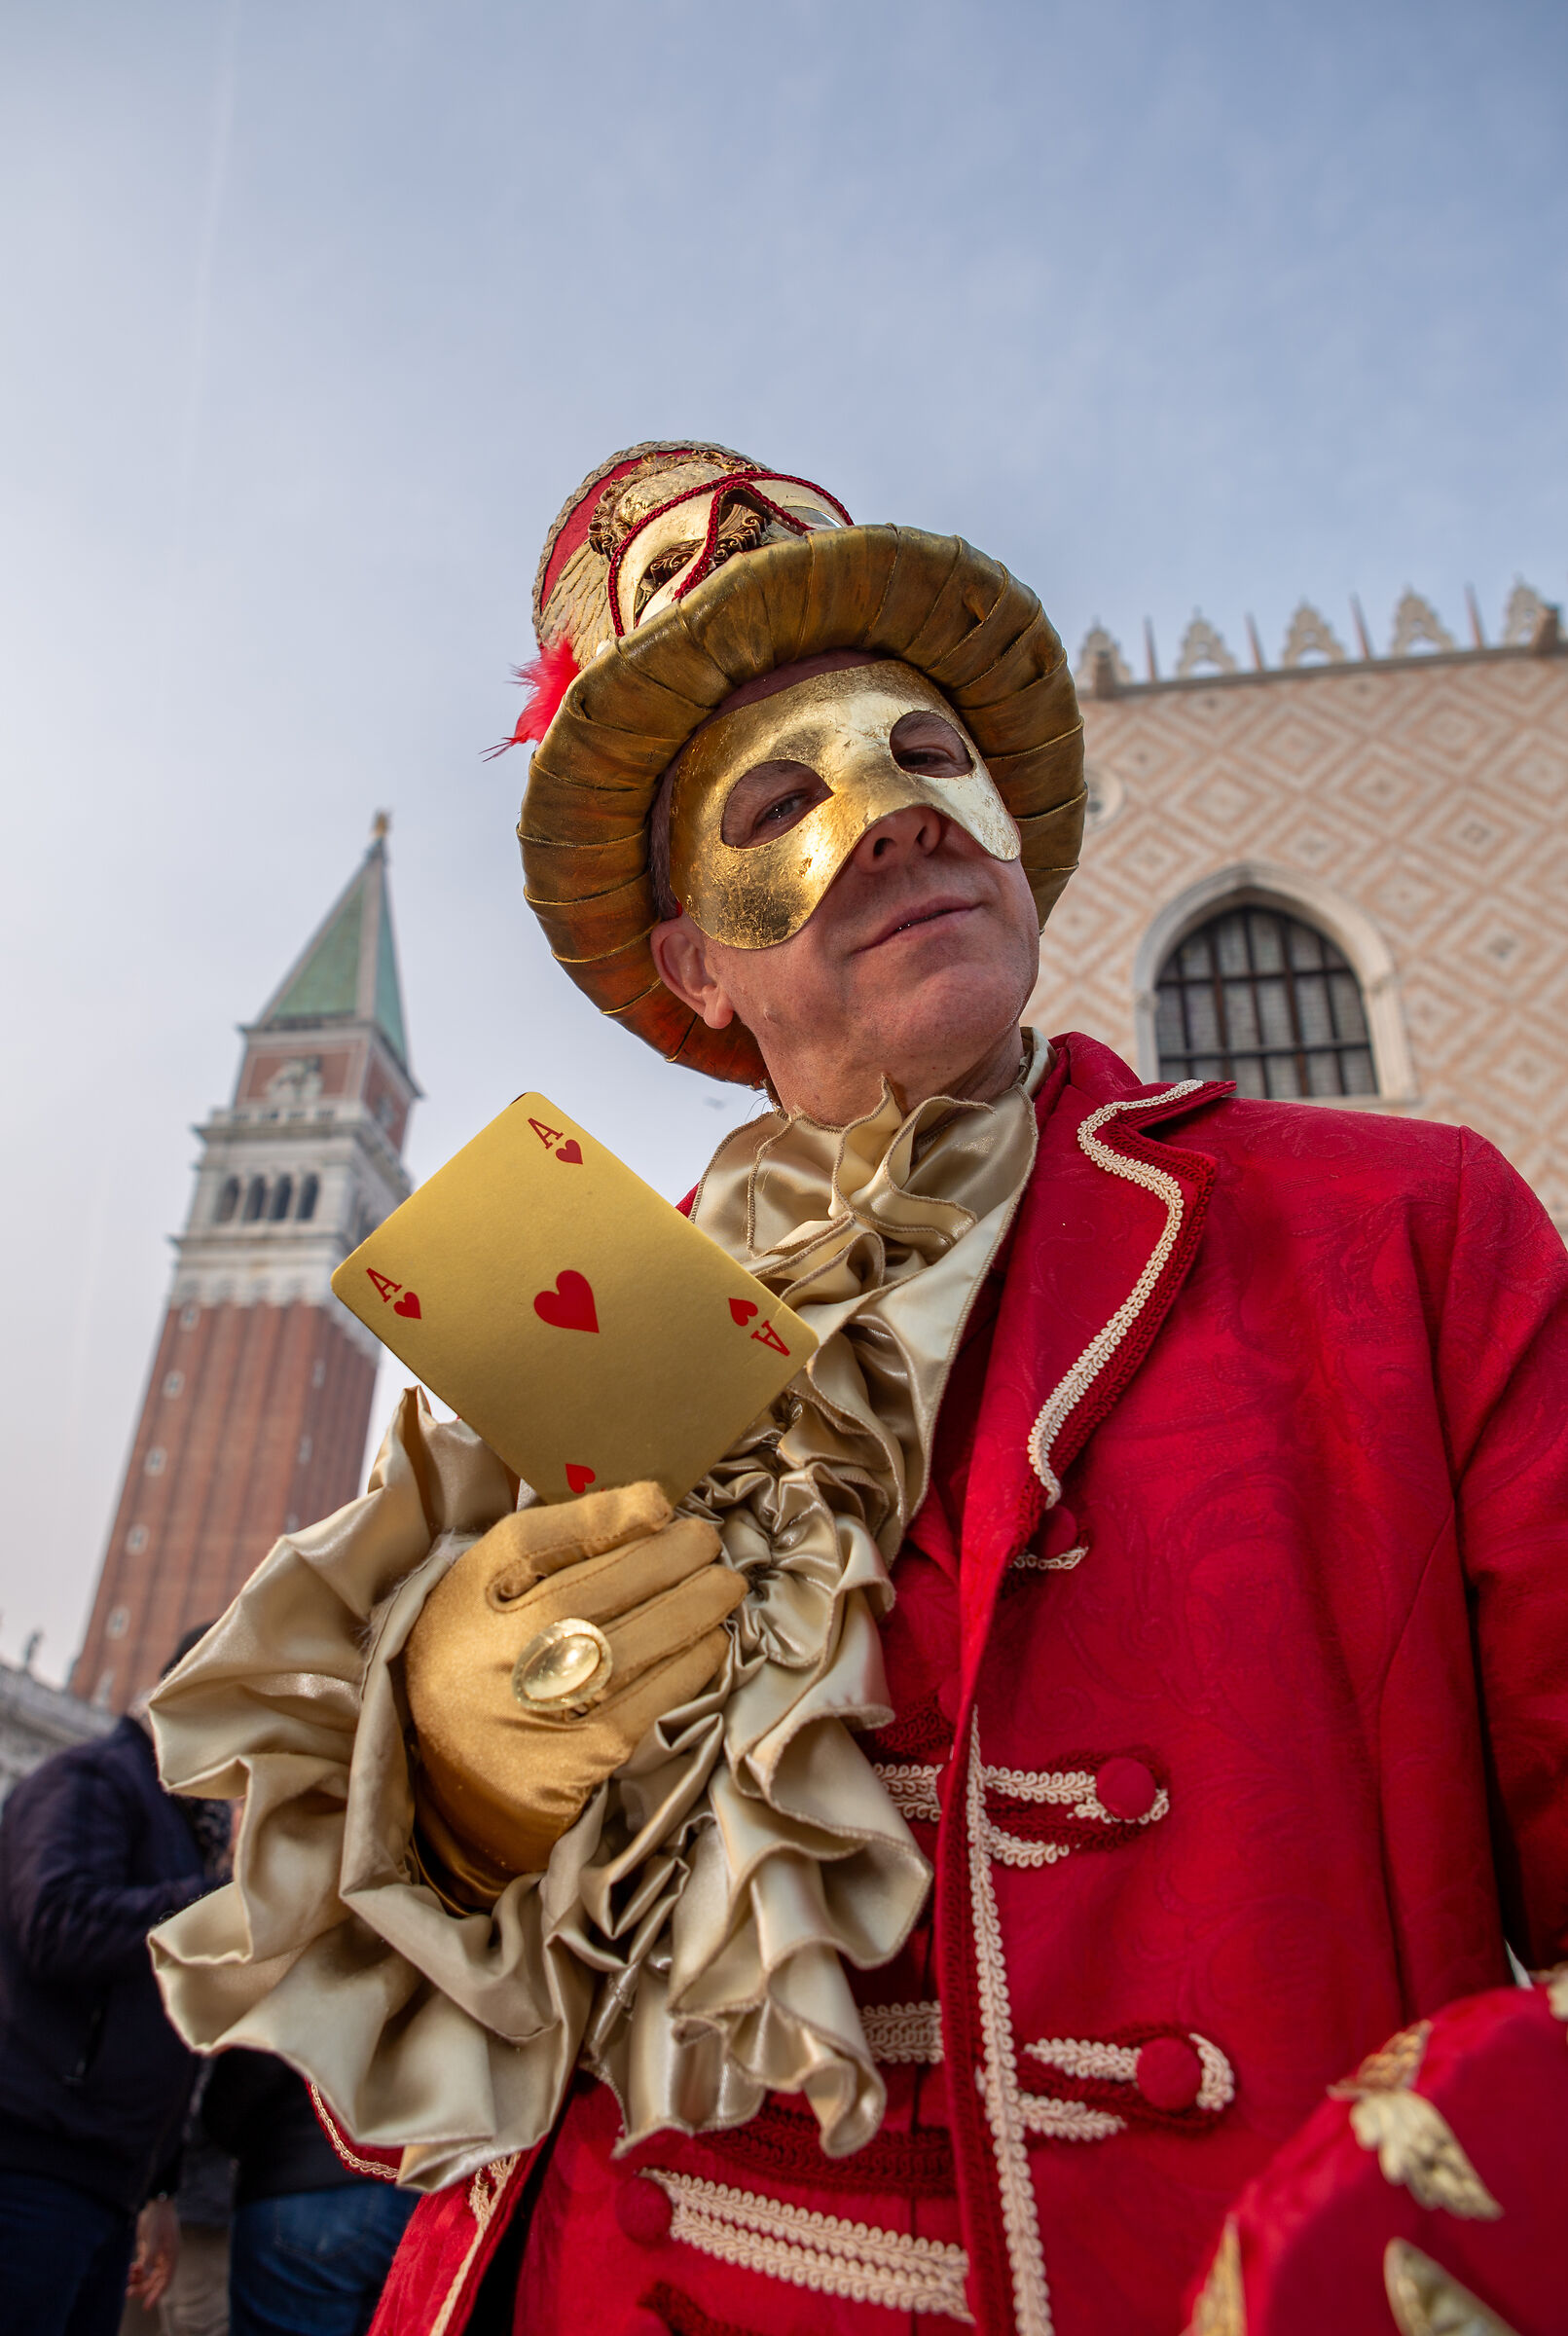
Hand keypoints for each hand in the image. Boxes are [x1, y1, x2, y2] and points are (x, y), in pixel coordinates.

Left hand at [126, 2197, 178, 2308]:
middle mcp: (165, 2257)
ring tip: (128, 2280)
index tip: (146, 2305)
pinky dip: (137, 2270)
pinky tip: (131, 2269)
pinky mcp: (149, 2249)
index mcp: (172, 2255)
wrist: (156, 2202)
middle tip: (128, 2292)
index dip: (157, 2294)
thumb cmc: (159, 2218)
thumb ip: (150, 2256)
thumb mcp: (154, 2237)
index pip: (165, 2280)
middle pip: (155, 2280)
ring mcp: (157, 2254)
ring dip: (138, 2279)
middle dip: (143, 2288)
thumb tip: (146, 2276)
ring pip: (148, 2274)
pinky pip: (143, 2265)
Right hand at [403, 1481, 744, 1894]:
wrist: (459, 1777)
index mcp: (471, 1595)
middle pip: (600, 1584)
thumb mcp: (486, 1590)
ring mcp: (544, 1704)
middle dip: (673, 1555)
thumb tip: (647, 1506)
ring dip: (697, 1605)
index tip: (659, 1502)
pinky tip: (709, 1642)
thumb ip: (548, 1545)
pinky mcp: (582, 1754)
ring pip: (640, 1638)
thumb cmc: (484, 1659)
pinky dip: (692, 1663)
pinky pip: (654, 1696)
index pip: (536, 1539)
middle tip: (707, 1542)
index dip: (608, 1514)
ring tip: (724, 1585)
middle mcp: (503, 1647)